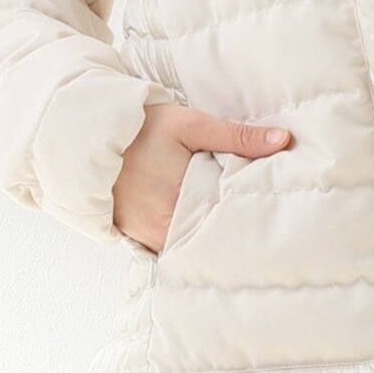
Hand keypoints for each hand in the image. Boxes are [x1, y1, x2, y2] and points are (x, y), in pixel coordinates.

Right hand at [112, 103, 292, 253]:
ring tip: (235, 235)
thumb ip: (237, 136)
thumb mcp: (191, 124)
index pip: (224, 228)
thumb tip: (283, 141)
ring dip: (205, 241)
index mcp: (179, 202)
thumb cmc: (142, 128)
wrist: (90, 133)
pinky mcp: (132, 235)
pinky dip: (182, 241)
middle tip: (259, 233)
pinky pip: (165, 247)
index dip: (247, 227)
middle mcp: (160, 228)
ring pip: (185, 248)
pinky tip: (200, 233)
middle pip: (205, 243)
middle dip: (229, 238)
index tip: (270, 224)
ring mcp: (143, 235)